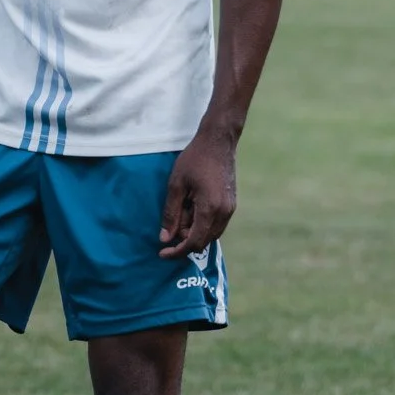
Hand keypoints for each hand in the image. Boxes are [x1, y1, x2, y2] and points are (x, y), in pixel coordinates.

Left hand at [159, 126, 237, 258]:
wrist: (219, 141)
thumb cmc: (195, 159)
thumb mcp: (176, 185)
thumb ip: (171, 213)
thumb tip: (165, 238)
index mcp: (210, 209)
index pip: (194, 243)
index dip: (177, 252)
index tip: (162, 253)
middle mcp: (224, 213)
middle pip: (203, 241)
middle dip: (185, 241)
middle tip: (170, 227)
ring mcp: (230, 209)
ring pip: (211, 234)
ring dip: (194, 232)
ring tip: (181, 214)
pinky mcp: (231, 204)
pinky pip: (217, 224)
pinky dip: (202, 224)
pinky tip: (191, 209)